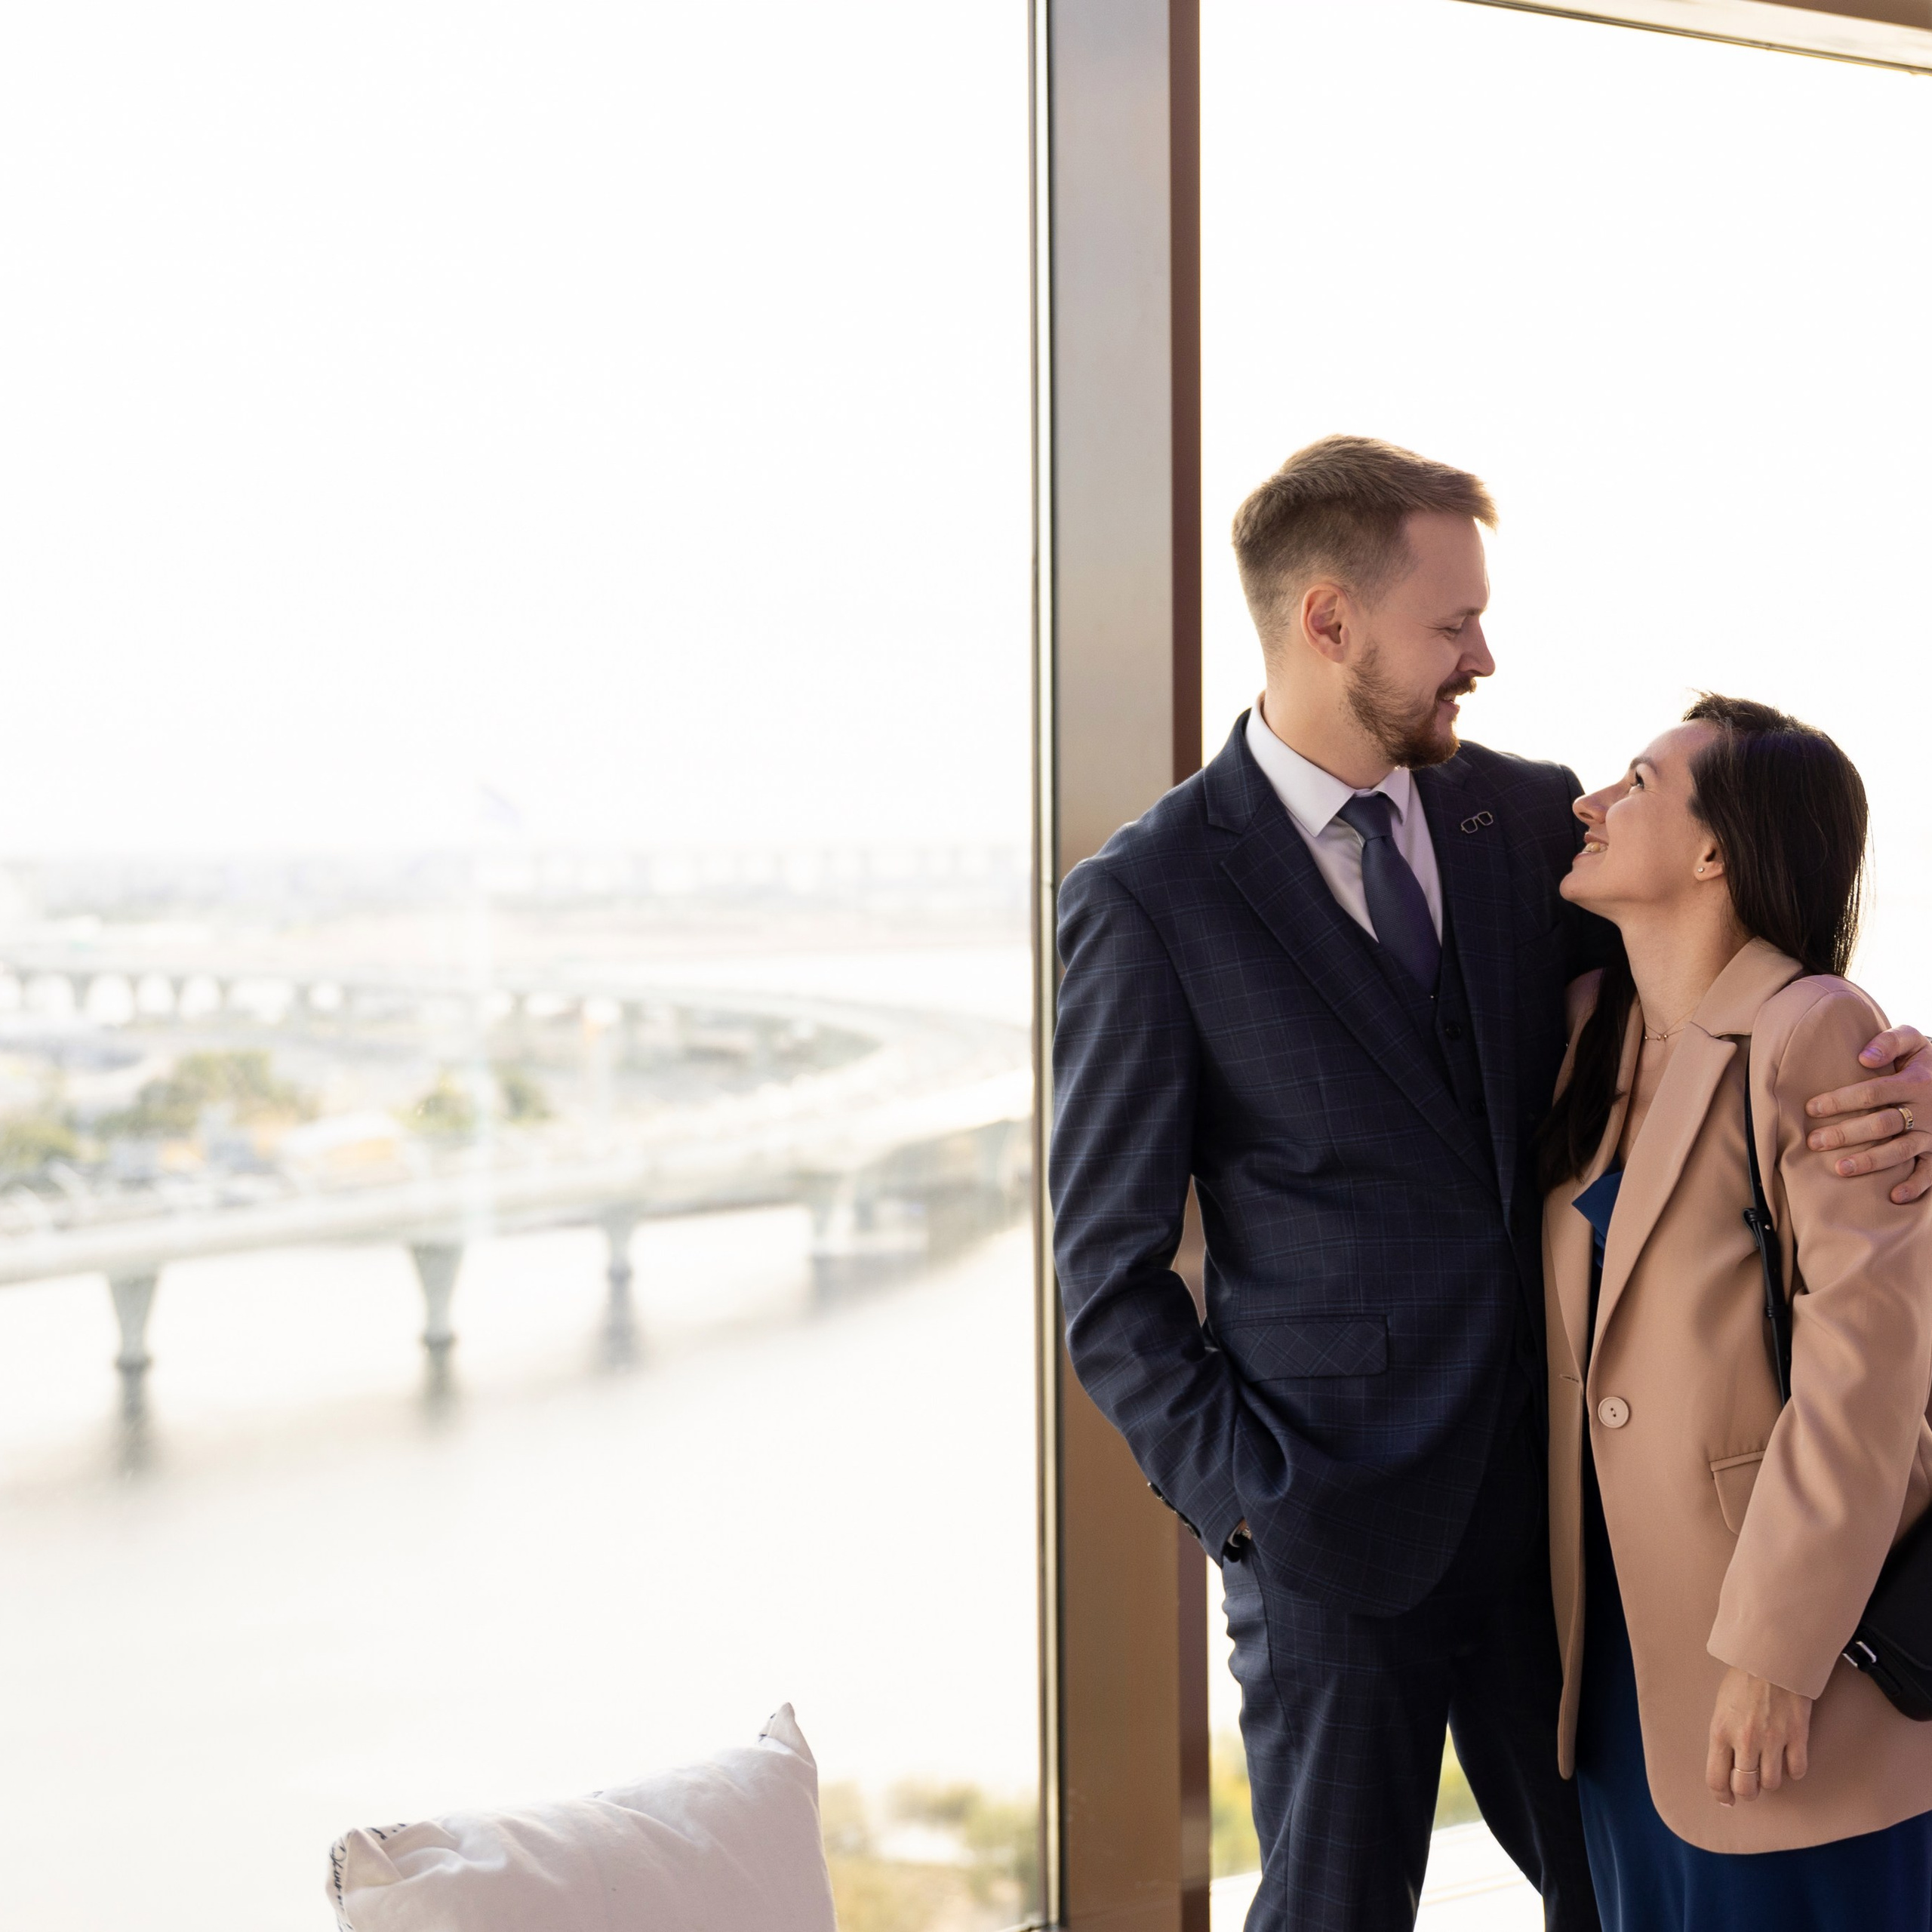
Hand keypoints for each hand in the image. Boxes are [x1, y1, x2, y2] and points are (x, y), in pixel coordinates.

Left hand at [1706, 1667, 1811, 1805]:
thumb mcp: (1721, 1707)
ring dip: (1769, 1780)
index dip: (1722, 1795)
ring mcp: (1773, 1740)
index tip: (1727, 1799)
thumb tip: (1728, 1767)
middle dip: (1747, 1792)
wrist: (1770, 1657)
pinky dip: (1793, 1770)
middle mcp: (1745, 1740)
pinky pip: (1797, 1771)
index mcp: (1720, 1731)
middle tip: (1749, 1786)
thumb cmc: (1742, 1679)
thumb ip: (1724, 1737)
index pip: (1716, 1778)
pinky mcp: (1797, 1736)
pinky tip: (1788, 1759)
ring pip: (1772, 1784)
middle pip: (1746, 1788)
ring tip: (1767, 1767)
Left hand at [1806, 1025, 1931, 1203]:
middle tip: (1815, 1142)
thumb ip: (1889, 1042)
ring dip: (1871, 1161)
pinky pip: (1931, 1172)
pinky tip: (1894, 1196)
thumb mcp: (1913, 1041)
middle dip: (1846, 1134)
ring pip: (1901, 1150)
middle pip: (1882, 1125)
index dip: (1840, 1100)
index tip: (1811, 1108)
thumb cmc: (1923, 1061)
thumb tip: (1864, 1057)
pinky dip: (1915, 1185)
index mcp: (1914, 1082)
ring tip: (1841, 1168)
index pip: (1871, 1093)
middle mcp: (1925, 1110)